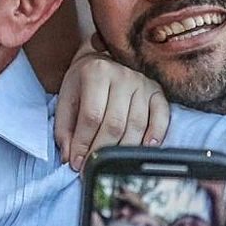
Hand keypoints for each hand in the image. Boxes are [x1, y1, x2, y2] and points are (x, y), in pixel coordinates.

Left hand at [53, 42, 168, 170]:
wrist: (102, 58)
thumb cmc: (82, 82)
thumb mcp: (66, 99)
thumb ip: (64, 128)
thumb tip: (70, 158)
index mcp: (96, 72)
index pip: (92, 116)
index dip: (84, 144)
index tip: (77, 164)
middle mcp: (122, 75)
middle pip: (115, 124)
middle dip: (102, 151)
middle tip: (92, 167)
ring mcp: (142, 83)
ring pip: (137, 125)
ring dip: (124, 150)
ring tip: (112, 163)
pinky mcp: (156, 91)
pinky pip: (161, 116)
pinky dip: (156, 135)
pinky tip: (145, 147)